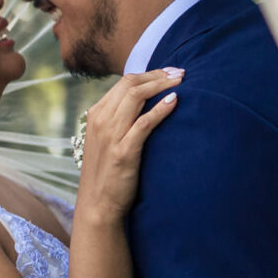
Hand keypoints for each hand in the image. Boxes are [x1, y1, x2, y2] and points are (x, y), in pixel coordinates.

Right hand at [76, 68, 183, 220]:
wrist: (98, 204)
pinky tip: (175, 101)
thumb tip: (144, 108)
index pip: (124, 83)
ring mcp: (110, 135)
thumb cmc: (107, 173)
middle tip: (181, 72)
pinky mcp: (123, 151)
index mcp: (96, 115)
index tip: (170, 73)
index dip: (150, 74)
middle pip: (130, 84)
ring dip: (161, 85)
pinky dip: (160, 109)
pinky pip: (144, 122)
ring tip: (182, 81)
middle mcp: (100, 120)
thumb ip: (119, 122)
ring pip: (136, 96)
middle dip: (158, 74)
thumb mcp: (107, 141)